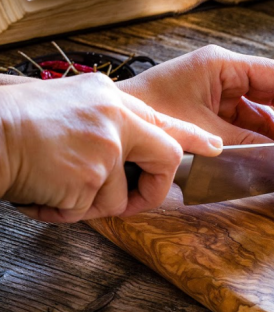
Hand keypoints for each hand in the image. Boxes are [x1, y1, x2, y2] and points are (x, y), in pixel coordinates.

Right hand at [0, 74, 222, 221]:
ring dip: (85, 203)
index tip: (214, 147)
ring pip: (117, 199)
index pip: (164, 121)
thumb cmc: (9, 119)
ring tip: (51, 182)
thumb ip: (100, 120)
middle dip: (154, 188)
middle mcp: (116, 120)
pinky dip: (61, 211)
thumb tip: (120, 144)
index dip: (193, 137)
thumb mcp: (65, 102)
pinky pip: (87, 212)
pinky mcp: (91, 180)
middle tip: (135, 197)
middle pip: (166, 158)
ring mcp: (107, 150)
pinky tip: (39, 191)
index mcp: (110, 99)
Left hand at [118, 45, 273, 143]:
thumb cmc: (150, 121)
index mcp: (222, 66)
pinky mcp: (207, 112)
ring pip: (261, 112)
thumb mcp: (206, 135)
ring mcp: (214, 93)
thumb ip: (251, 146)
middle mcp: (222, 75)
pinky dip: (261, 141)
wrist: (110, 132)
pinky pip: (244, 125)